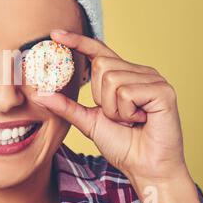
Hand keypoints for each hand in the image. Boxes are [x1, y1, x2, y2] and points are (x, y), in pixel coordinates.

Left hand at [31, 29, 185, 181]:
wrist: (145, 168)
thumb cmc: (122, 144)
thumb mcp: (88, 121)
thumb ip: (66, 106)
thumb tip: (39, 94)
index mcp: (123, 75)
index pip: (97, 51)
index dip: (77, 41)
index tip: (55, 33)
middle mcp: (139, 72)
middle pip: (101, 65)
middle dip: (100, 97)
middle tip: (117, 116)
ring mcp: (153, 79)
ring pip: (112, 79)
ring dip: (114, 109)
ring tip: (130, 121)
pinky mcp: (163, 90)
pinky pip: (127, 92)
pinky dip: (126, 113)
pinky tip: (140, 121)